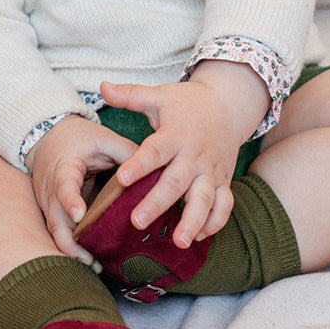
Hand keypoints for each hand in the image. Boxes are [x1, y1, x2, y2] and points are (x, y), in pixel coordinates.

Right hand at [27, 117, 136, 260]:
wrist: (47, 137)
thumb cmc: (78, 137)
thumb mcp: (103, 138)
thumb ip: (128, 152)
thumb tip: (155, 170)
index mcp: (65, 168)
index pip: (64, 185)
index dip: (70, 200)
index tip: (79, 215)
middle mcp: (51, 189)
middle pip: (55, 221)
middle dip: (71, 244)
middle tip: (92, 260)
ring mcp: (48, 203)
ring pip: (54, 233)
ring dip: (72, 251)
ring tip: (95, 265)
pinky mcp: (51, 212)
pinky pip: (58, 233)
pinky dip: (71, 246)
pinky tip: (89, 258)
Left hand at [99, 62, 268, 247]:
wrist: (227, 105)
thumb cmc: (186, 103)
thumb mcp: (159, 95)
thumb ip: (130, 95)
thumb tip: (102, 86)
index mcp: (176, 134)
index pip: (155, 151)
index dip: (139, 165)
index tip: (122, 179)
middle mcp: (194, 154)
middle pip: (176, 182)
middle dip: (157, 203)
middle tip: (137, 221)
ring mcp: (211, 170)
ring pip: (204, 198)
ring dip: (192, 221)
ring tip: (178, 242)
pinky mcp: (224, 181)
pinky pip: (225, 205)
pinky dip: (215, 222)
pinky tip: (199, 238)